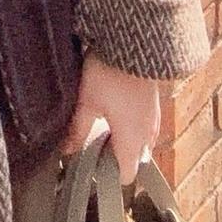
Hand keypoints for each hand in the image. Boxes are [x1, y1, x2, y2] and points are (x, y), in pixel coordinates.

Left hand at [59, 50, 161, 189]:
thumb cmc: (110, 73)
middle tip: (96, 148)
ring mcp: (154, 117)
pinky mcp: (154, 102)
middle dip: (119, 160)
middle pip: (136, 160)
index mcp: (131, 139)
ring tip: (106, 129)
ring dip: (128, 142)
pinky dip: (135, 127)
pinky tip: (118, 112)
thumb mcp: (87, 101)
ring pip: (143, 142)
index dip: (110, 177)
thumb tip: (66, 151)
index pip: (127, 174)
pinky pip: (147, 125)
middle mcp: (147, 132)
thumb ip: (78, 130)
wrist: (133, 43)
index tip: (94, 170)